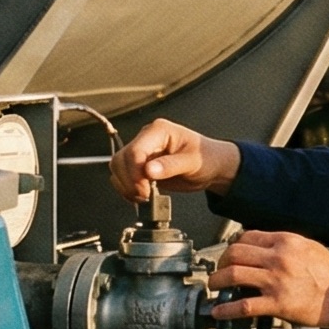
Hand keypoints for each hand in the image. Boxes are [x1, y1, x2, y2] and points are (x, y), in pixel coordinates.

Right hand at [109, 119, 240, 202]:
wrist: (211, 166)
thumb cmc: (206, 157)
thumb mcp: (193, 162)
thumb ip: (171, 166)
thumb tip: (148, 170)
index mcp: (158, 131)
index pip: (135, 150)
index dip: (135, 173)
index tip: (144, 190)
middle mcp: (146, 138)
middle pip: (121, 159)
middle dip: (129, 181)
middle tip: (145, 196)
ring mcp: (141, 152)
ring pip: (118, 167)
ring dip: (126, 185)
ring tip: (144, 197)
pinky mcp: (139, 166)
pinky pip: (122, 176)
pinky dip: (126, 188)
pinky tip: (140, 196)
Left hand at [208, 231, 328, 327]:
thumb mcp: (308, 247)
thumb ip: (285, 246)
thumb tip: (262, 249)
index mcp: (286, 240)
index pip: (247, 237)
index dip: (233, 247)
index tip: (230, 256)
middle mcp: (279, 257)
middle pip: (235, 254)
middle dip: (221, 264)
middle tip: (219, 272)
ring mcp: (277, 280)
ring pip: (234, 276)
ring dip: (218, 282)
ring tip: (215, 287)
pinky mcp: (278, 303)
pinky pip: (243, 306)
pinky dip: (226, 310)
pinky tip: (219, 312)